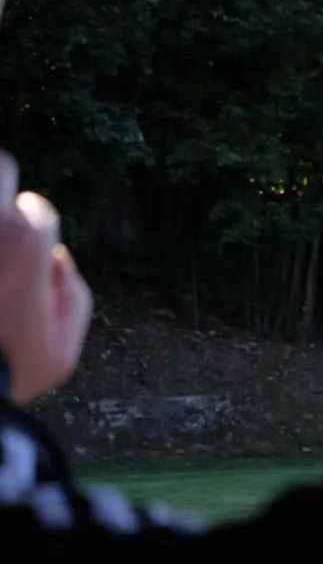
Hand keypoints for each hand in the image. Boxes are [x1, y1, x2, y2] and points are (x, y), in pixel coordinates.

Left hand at [0, 151, 92, 403]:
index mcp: (30, 246)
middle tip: (5, 226)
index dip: (38, 230)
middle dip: (3, 190)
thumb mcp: (62, 353)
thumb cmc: (6, 373)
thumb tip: (57, 259)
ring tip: (0, 248)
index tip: (30, 256)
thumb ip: (74, 296)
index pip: (39, 208)